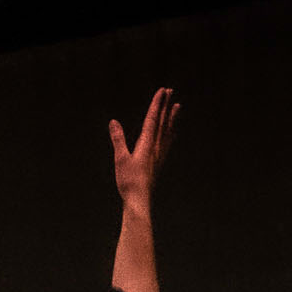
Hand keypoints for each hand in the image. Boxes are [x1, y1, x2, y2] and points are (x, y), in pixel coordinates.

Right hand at [109, 87, 178, 210]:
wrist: (140, 200)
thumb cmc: (129, 181)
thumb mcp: (120, 158)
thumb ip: (118, 139)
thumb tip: (113, 122)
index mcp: (147, 143)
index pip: (153, 119)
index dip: (157, 104)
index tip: (163, 91)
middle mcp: (156, 147)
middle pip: (163, 122)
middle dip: (166, 106)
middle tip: (171, 91)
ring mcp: (160, 155)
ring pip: (168, 131)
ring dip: (172, 117)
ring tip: (178, 106)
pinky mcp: (159, 162)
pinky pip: (168, 143)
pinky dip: (171, 133)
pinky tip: (173, 132)